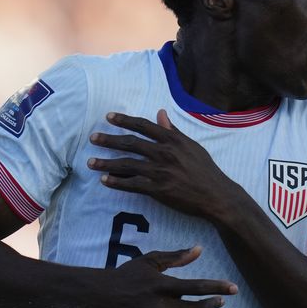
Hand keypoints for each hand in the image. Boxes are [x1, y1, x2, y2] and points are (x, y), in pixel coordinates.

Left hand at [87, 110, 243, 219]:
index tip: (109, 117)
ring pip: (127, 164)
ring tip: (91, 162)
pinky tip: (104, 180)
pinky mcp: (158, 190)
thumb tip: (160, 112)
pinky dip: (117, 182)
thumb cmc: (205, 169)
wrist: (215, 195)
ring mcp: (160, 172)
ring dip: (106, 162)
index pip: (143, 126)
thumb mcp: (191, 145)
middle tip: (92, 138)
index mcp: (172, 140)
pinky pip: (132, 184)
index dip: (124, 121)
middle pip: (130, 143)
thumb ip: (173, 130)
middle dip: (109, 140)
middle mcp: (164, 153)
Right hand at [102, 246, 236, 307]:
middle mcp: (160, 305)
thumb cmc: (128, 275)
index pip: (196, 286)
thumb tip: (200, 249)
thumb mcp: (151, 261)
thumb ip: (176, 256)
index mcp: (163, 285)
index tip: (234, 288)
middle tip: (225, 305)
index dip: (217, 287)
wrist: (101, 296)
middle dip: (215, 307)